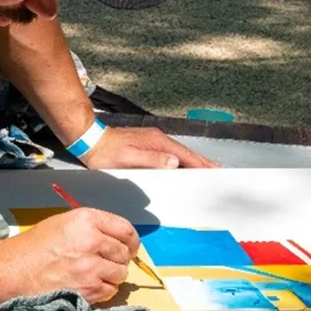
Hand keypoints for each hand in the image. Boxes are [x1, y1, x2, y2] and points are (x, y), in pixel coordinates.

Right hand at [7, 208, 138, 302]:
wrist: (14, 271)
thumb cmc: (35, 245)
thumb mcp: (64, 222)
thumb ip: (92, 226)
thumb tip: (117, 239)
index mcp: (87, 219)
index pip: (126, 229)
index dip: (131, 240)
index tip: (129, 246)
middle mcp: (93, 241)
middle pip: (125, 253)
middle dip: (119, 258)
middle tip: (107, 262)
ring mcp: (92, 267)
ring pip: (121, 273)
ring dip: (112, 275)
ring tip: (95, 274)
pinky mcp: (89, 290)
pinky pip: (110, 291)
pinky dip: (104, 289)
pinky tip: (89, 285)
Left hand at [80, 127, 219, 169]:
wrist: (91, 141)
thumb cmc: (107, 153)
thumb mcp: (129, 159)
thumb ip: (152, 160)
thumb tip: (175, 162)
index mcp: (157, 142)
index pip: (185, 155)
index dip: (200, 164)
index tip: (215, 171)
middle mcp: (158, 139)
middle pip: (186, 152)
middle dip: (203, 162)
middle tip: (219, 171)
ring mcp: (153, 141)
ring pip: (180, 153)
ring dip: (194, 161)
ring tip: (207, 170)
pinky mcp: (148, 145)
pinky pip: (171, 153)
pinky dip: (182, 160)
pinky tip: (183, 166)